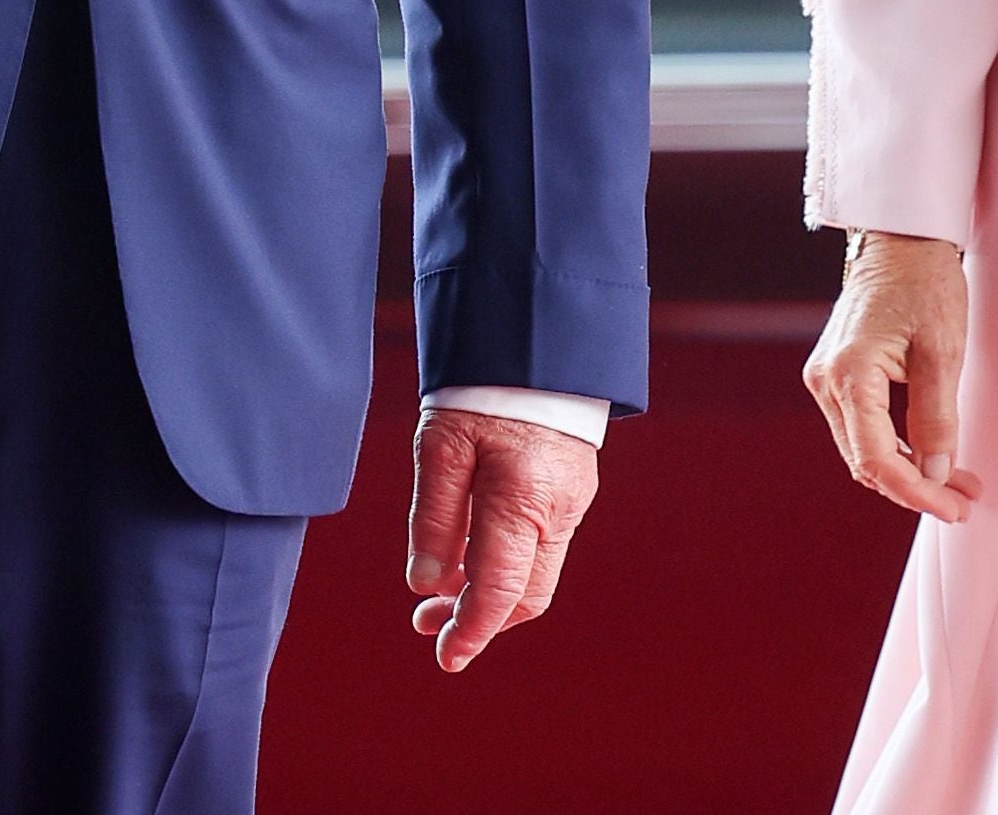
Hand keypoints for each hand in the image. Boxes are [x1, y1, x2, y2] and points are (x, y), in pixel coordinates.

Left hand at [403, 407, 599, 672]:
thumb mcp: (440, 444)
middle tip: (426, 622)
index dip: (471, 631)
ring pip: (535, 574)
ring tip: (436, 591)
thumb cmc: (482, 387)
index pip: (499, 590)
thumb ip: (433, 516)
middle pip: (524, 596)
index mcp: (523, 501)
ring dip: (490, 593)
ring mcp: (573, 503)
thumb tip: (424, 583)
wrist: (539, 339)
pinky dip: (505, 562)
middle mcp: (558, 511)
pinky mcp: (573, 491)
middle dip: (478, 619)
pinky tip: (467, 552)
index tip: (445, 657)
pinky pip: (541, 546)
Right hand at [803, 229, 980, 523]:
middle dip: (916, 488)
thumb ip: (936, 417)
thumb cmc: (923, 282)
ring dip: (909, 472)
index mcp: (848, 374)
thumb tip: (936, 473)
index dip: (915, 493)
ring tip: (957, 483)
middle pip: (866, 461)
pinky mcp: (839, 375)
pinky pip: (864, 428)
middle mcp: (826, 380)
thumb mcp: (942, 351)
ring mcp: (828, 378)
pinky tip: (932, 455)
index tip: (952, 507)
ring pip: (864, 449)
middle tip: (963, 500)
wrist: (902, 239)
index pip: (876, 458)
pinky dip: (898, 448)